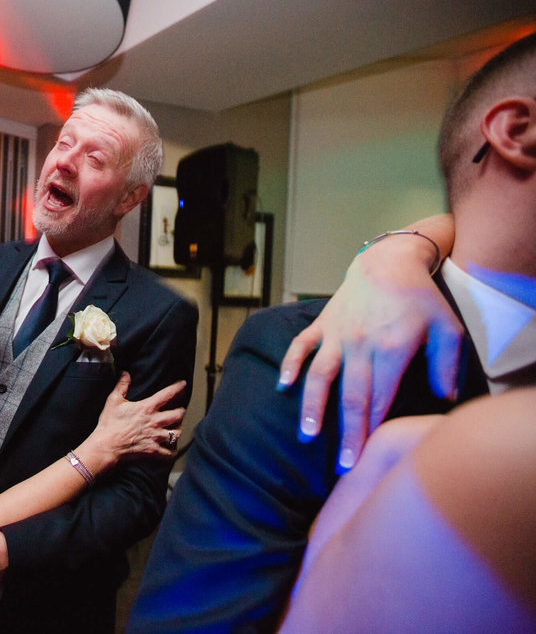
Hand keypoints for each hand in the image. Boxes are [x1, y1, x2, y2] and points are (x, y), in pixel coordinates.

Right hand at [90, 372, 186, 463]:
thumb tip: (125, 373)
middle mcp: (155, 422)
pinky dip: (171, 451)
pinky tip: (171, 449)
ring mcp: (155, 437)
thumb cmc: (109, 423)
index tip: (183, 384)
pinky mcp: (153, 450)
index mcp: (147, 408)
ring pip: (176, 433)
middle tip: (180, 410)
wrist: (107, 445)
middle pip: (178, 415)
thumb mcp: (113, 400)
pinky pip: (169, 453)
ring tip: (176, 428)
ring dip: (177, 430)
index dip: (178, 388)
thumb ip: (121, 385)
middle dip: (181, 411)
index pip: (167, 394)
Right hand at [277, 238, 461, 469]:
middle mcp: (360, 345)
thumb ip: (445, 365)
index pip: (380, 400)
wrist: (387, 262)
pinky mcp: (321, 325)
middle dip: (347, 434)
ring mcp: (337, 335)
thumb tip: (444, 399)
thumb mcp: (446, 328)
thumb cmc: (420, 299)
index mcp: (391, 350)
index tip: (368, 459)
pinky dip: (290, 365)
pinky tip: (283, 386)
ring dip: (312, 406)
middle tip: (343, 467)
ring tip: (306, 434)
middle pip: (351, 397)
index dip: (373, 431)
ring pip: (320, 375)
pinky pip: (300, 345)